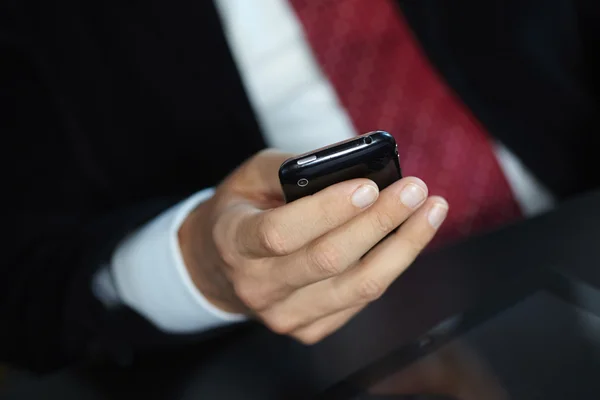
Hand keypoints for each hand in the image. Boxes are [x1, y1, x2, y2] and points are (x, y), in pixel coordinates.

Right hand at [179, 149, 447, 342]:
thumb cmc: (241, 212)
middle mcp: (258, 286)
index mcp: (234, 242)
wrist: (219, 266)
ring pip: (356, 287)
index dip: (327, 211)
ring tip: (430, 212)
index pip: (281, 233)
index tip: (368, 186)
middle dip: (379, 222)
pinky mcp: (308, 328)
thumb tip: (353, 165)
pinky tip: (407, 240)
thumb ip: (293, 168)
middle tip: (414, 191)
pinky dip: (390, 267)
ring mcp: (284, 315)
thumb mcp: (249, 177)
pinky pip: (360, 300)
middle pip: (328, 261)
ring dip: (402, 248)